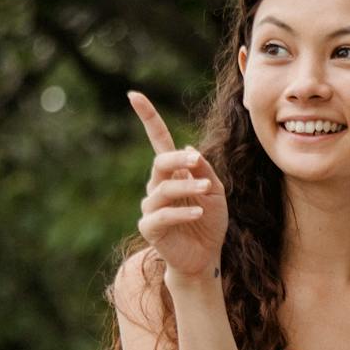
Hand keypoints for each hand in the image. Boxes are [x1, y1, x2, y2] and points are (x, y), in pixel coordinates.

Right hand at [128, 91, 227, 282]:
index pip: (158, 141)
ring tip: (206, 189)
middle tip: (196, 160)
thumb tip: (188, 149)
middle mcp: (157, 186)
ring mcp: (151, 207)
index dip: (148, 118)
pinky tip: (199, 212)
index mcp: (173, 172)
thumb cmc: (210, 220)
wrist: (207, 254)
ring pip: (163, 189)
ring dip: (186, 187)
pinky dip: (182, 212)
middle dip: (177, 159)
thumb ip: (203, 170)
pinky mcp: (150, 228)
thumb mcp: (215, 190)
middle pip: (160, 162)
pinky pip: (163, 215)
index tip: (134, 95)